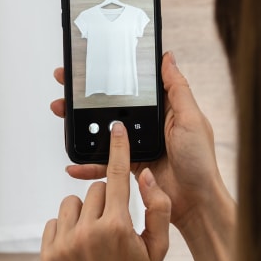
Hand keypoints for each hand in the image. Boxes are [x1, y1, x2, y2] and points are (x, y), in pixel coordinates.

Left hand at [41, 121, 171, 260]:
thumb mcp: (158, 249)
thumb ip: (158, 209)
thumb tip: (146, 176)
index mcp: (117, 228)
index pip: (116, 177)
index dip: (118, 149)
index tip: (116, 128)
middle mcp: (88, 233)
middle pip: (94, 190)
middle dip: (105, 201)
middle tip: (112, 225)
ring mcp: (64, 244)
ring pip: (71, 203)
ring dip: (83, 213)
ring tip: (93, 238)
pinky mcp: (48, 253)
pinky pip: (54, 221)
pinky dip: (66, 229)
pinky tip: (78, 248)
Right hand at [51, 52, 227, 231]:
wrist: (196, 203)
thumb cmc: (200, 161)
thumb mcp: (191, 119)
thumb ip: (177, 89)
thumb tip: (168, 57)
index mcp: (162, 110)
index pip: (131, 87)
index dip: (110, 77)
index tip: (88, 66)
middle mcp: (146, 125)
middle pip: (109, 107)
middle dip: (84, 97)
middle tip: (65, 86)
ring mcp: (135, 146)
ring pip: (101, 132)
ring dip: (78, 125)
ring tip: (61, 113)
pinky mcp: (128, 166)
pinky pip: (102, 162)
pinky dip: (86, 164)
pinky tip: (73, 164)